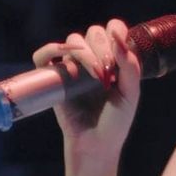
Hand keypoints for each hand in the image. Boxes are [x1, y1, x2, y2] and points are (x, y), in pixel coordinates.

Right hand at [32, 19, 141, 156]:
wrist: (96, 145)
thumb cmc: (116, 122)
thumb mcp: (130, 95)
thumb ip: (130, 67)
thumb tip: (120, 39)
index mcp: (115, 60)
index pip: (114, 29)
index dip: (115, 30)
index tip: (118, 44)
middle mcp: (94, 59)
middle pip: (94, 32)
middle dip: (101, 47)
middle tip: (105, 72)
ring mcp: (73, 67)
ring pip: (73, 40)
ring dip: (83, 51)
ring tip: (92, 74)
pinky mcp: (54, 77)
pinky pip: (44, 55)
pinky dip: (50, 49)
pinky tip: (62, 54)